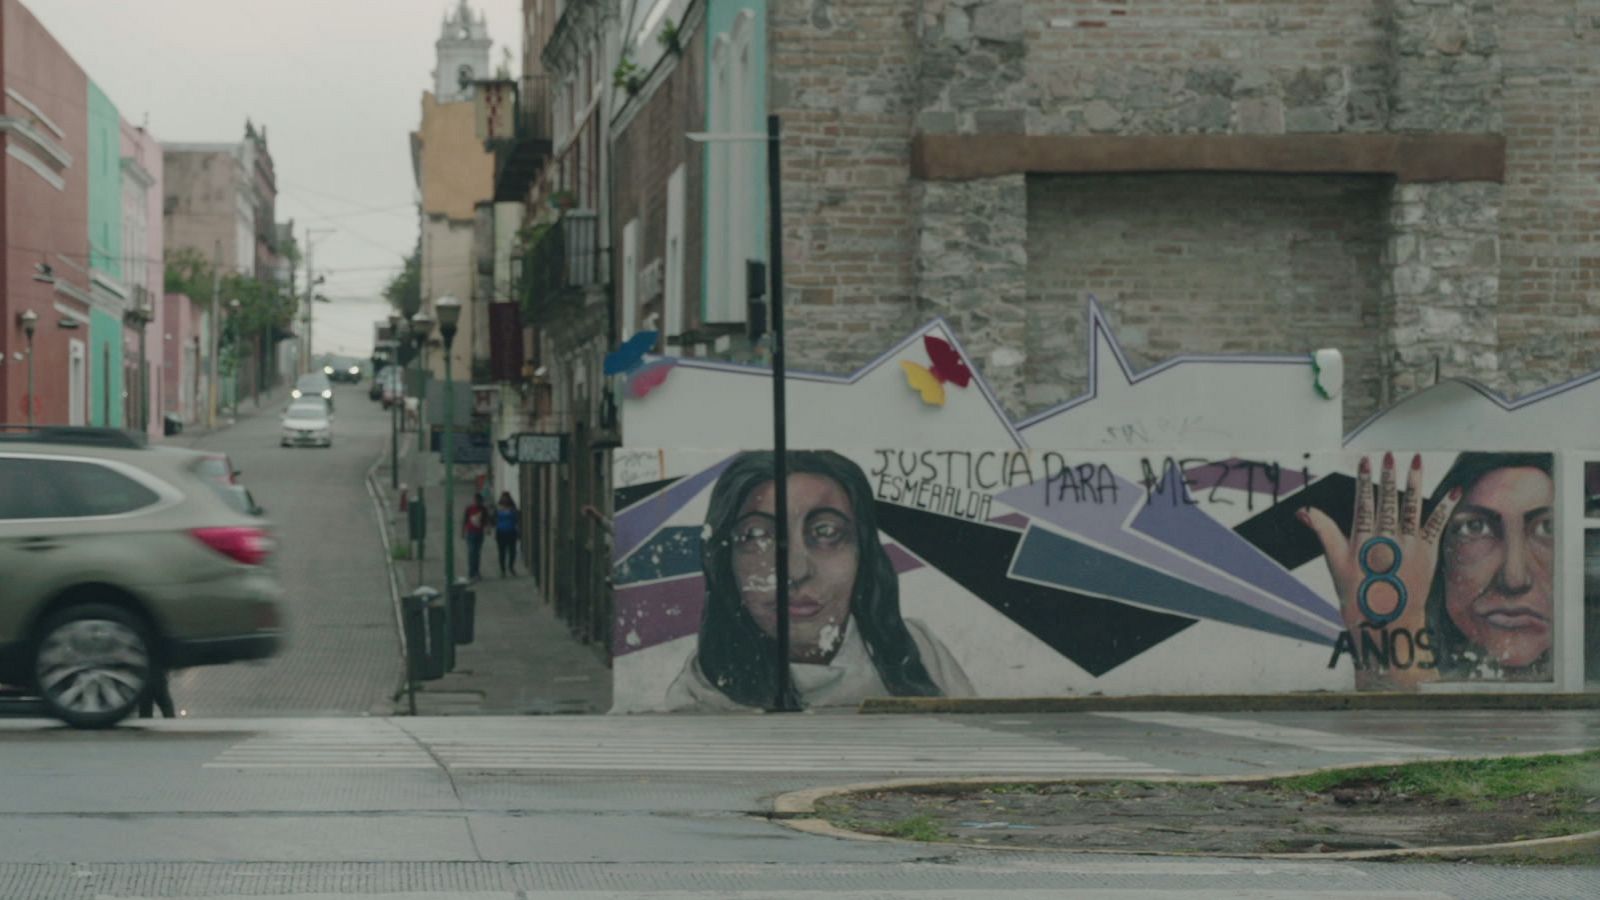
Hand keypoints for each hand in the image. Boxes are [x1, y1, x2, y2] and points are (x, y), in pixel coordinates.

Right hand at [1298, 453, 1461, 685]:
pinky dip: (1446, 506)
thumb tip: (1305, 512)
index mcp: (1362, 542)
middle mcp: (1385, 541)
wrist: (1386, 624)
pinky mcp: (1427, 554)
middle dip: (1388, 476)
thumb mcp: (1334, 564)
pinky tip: (1452, 489)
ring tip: (1416, 461)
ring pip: (1411, 507)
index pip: (1362, 504)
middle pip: (1387, 501)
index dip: (1363, 481)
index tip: (1364, 461)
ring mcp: (1408, 547)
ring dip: (1414, 482)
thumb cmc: (1358, 596)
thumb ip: (1323, 532)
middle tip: (1389, 455)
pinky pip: (1437, 525)